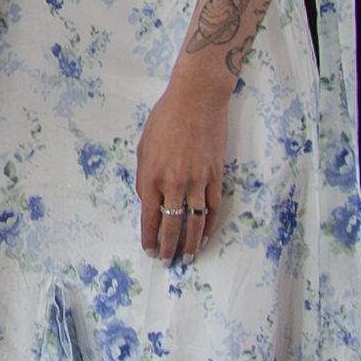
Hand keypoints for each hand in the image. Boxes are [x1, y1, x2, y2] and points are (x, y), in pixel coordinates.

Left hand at [132, 66, 233, 264]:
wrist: (196, 98)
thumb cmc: (166, 118)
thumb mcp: (144, 147)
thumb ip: (144, 178)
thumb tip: (148, 202)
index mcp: (152, 176)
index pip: (150, 218)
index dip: (150, 238)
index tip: (150, 251)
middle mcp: (175, 183)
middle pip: (172, 226)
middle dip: (169, 249)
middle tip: (167, 262)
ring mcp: (198, 181)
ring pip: (195, 223)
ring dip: (191, 244)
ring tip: (187, 258)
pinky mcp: (216, 176)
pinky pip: (213, 208)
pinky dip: (210, 226)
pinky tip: (205, 236)